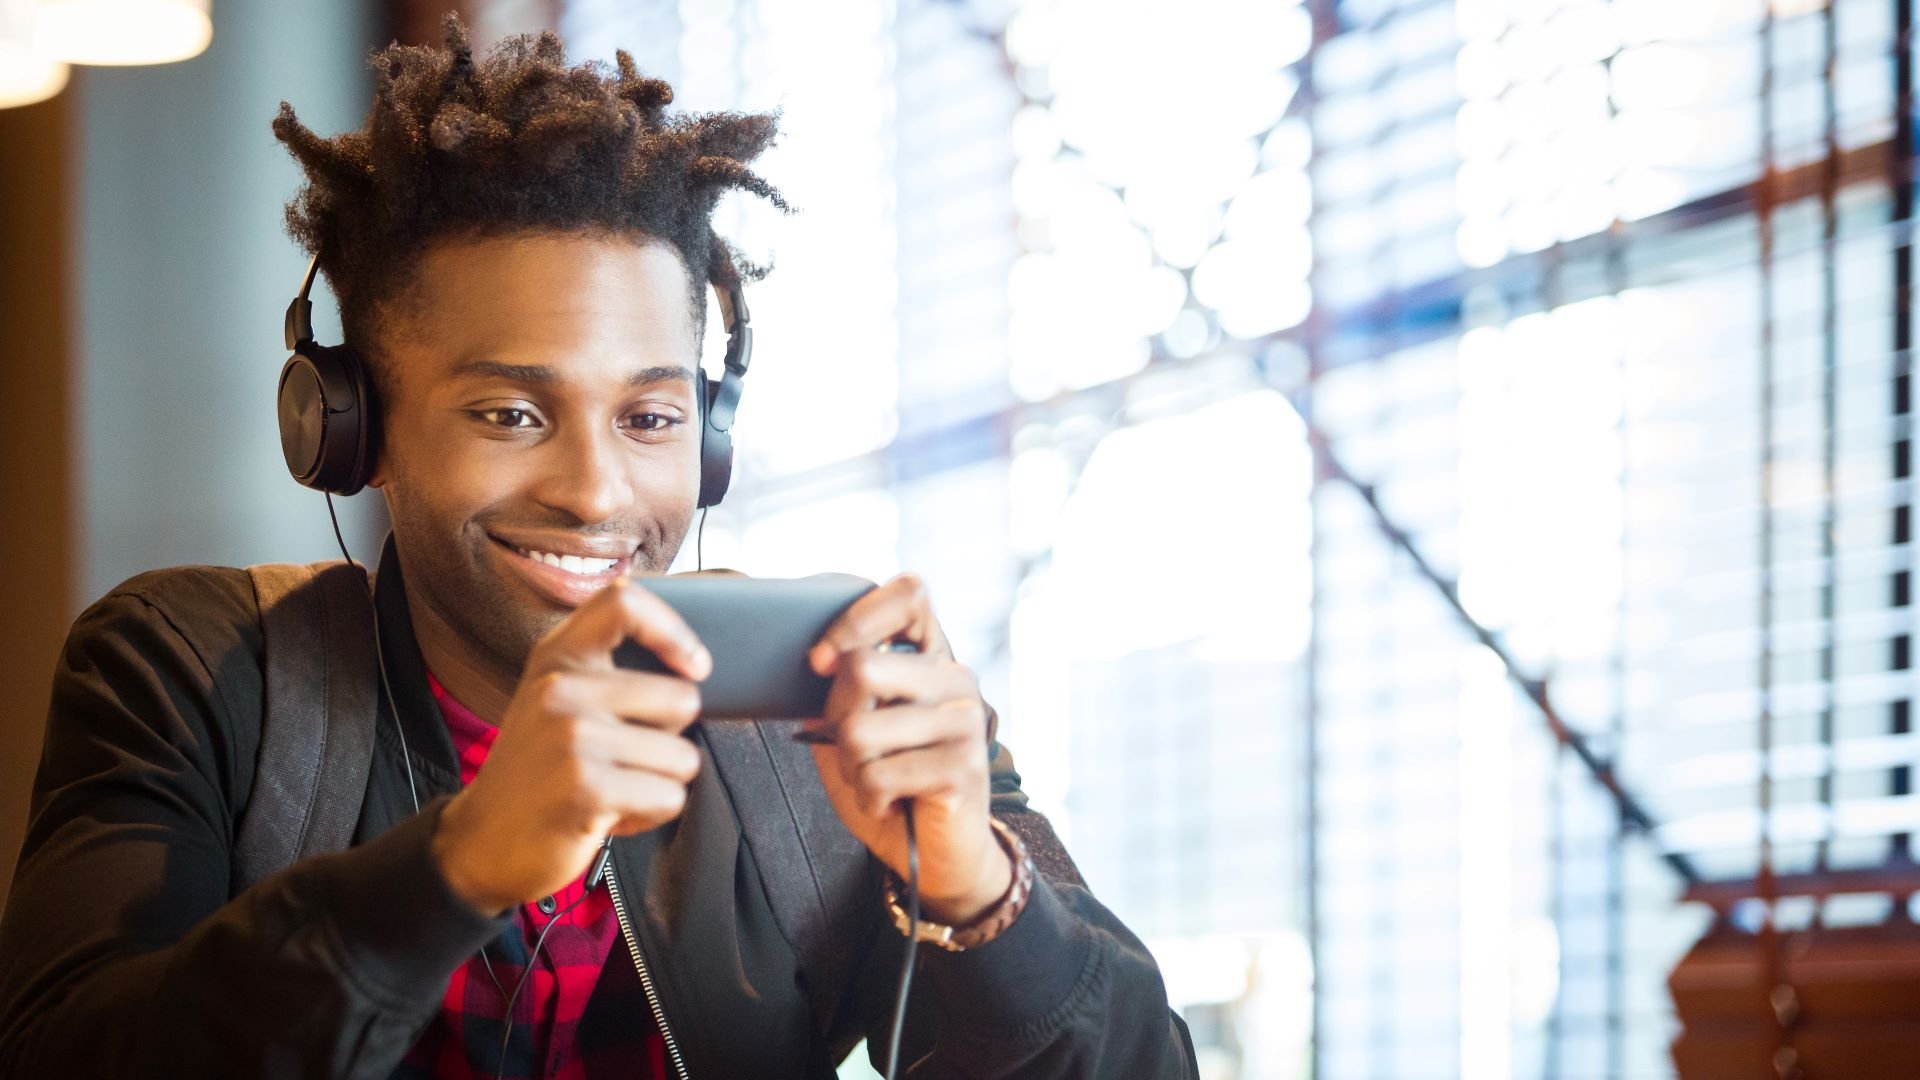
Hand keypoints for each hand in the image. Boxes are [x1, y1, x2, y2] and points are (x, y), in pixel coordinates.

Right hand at [431, 579, 712, 914]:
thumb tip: (693, 663)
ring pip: (684, 757)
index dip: (674, 631)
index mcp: (557, 658)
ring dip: (659, 783)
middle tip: (623, 758)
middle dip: (670, 739)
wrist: (480, 843)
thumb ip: (606, 671)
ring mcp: (573, 738)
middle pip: (683, 698)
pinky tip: (608, 814)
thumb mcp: (556, 700)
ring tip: (612, 787)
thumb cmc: (537, 770)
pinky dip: (650, 813)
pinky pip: (670, 797)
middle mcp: (561, 688)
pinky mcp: (587, 788)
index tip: (694, 666)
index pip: (625, 602)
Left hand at [803, 574, 1010, 924]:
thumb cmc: (890, 784)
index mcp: (932, 658)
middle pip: (863, 667)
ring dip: (852, 768)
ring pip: (861, 730)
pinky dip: (869, 797)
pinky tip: (890, 802)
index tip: (820, 661)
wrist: (936, 855)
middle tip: (853, 747)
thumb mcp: (853, 730)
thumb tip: (818, 663)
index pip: (908, 595)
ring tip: (876, 779)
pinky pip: (879, 775)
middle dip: (836, 717)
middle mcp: (956, 679)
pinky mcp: (964, 767)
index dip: (854, 620)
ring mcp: (965, 721)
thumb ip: (839, 694)